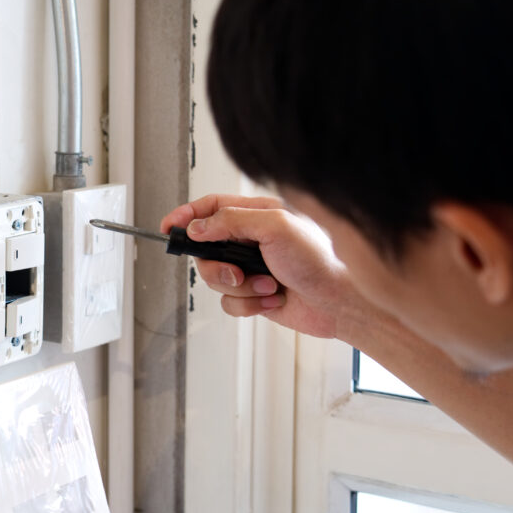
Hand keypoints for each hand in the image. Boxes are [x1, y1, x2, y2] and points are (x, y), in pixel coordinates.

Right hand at [161, 194, 382, 339]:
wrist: (343, 302)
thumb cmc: (323, 259)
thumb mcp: (276, 227)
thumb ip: (232, 221)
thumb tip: (199, 226)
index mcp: (258, 215)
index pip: (211, 208)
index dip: (187, 216)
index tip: (168, 227)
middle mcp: (253, 241)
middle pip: (207, 249)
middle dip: (218, 266)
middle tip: (236, 271)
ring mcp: (253, 268)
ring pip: (217, 280)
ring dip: (241, 288)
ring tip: (268, 285)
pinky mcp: (257, 295)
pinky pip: (231, 303)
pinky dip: (250, 305)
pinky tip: (274, 298)